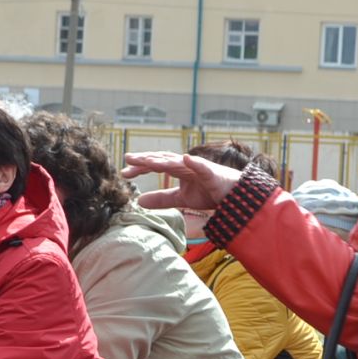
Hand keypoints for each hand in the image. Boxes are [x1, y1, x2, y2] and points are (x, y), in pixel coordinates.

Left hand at [120, 152, 241, 211]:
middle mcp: (185, 164)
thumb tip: (139, 201)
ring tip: (148, 161)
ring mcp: (198, 167)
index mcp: (177, 169)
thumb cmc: (209, 192)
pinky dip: (194, 162)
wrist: (234, 195)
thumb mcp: (181, 199)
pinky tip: (185, 158)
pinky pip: (202, 166)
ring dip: (163, 160)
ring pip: (178, 162)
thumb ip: (161, 199)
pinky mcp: (212, 173)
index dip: (139, 169)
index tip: (123, 173)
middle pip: (162, 159)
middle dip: (145, 159)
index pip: (154, 166)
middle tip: (127, 160)